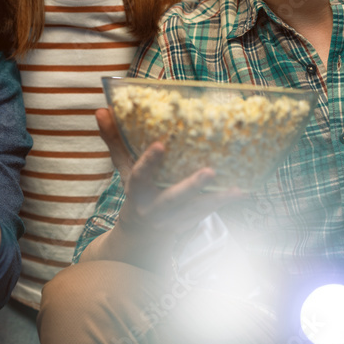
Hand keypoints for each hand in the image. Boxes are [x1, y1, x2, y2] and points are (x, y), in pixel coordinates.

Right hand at [96, 108, 243, 245]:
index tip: (161, 145)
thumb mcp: (123, 168)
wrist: (143, 233)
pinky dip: (225, 203)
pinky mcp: (190, 223)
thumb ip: (115, 140)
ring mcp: (174, 219)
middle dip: (191, 186)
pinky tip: (242, 190)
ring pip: (196, 210)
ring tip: (236, 189)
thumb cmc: (137, 191)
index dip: (149, 162)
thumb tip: (102, 110)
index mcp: (137, 193)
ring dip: (217, 199)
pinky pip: (209, 213)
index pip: (140, 177)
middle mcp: (156, 208)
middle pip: (173, 199)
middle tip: (210, 172)